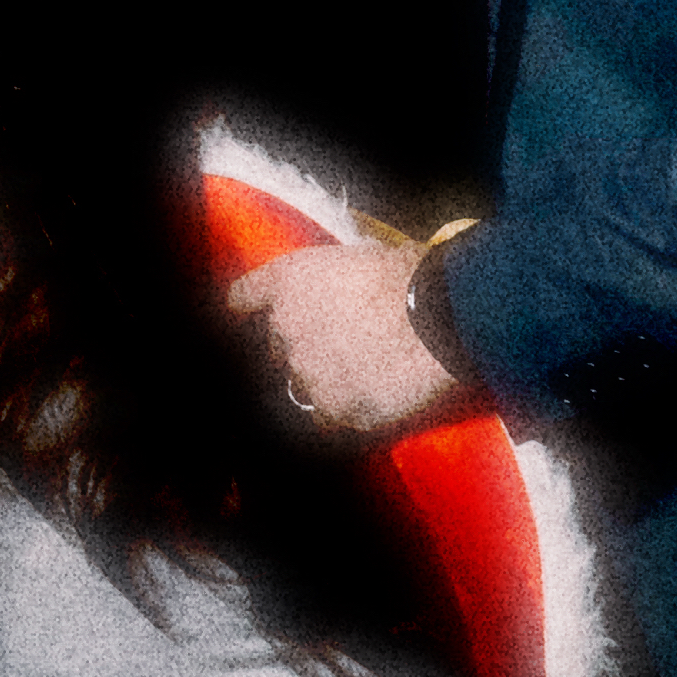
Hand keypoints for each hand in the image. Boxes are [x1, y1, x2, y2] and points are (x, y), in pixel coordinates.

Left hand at [230, 237, 466, 440]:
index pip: (242, 297)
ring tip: (360, 375)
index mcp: (286, 280)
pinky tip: (365, 402)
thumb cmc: (406, 276)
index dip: (247, 308)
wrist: (433, 315)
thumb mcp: (357, 259)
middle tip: (341, 346)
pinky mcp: (333, 406)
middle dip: (302, 346)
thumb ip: (333, 281)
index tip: (246, 316)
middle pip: (277, 345)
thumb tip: (346, 290)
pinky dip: (341, 412)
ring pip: (302, 383)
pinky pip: (326, 417)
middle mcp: (284, 326)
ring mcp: (305, 370)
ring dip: (323, 380)